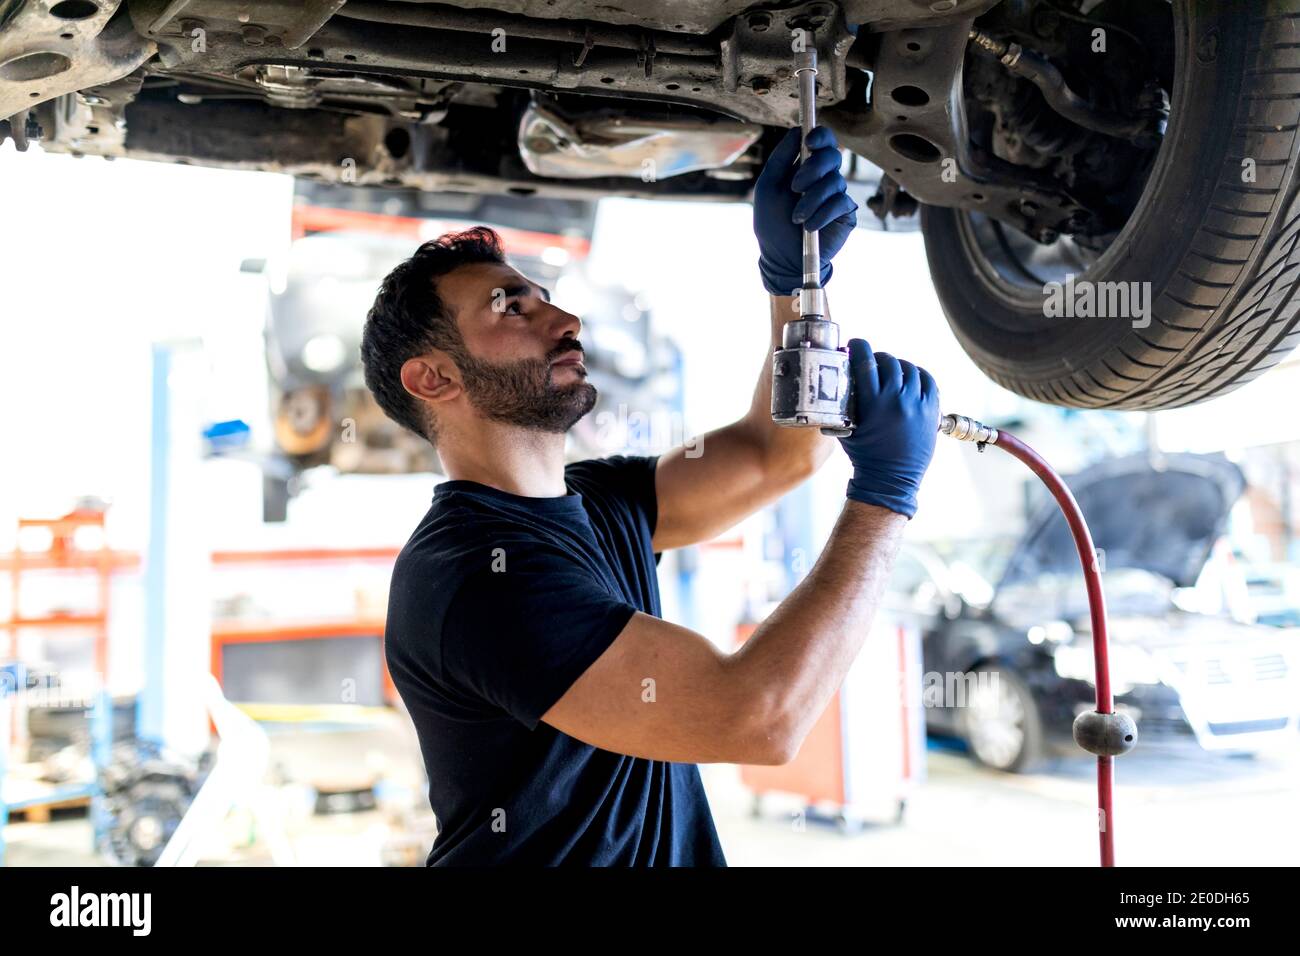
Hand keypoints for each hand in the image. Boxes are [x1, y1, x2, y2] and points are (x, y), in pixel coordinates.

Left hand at [753, 125, 858, 296]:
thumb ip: (780, 159)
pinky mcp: (846, 213)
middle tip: (795, 187)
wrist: (782, 258)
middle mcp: (824, 177)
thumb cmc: (772, 223)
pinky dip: (822, 214)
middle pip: (832, 156)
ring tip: (797, 218)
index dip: (820, 136)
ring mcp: (836, 194)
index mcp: (806, 166)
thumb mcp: (768, 188)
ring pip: (834, 182)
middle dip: (813, 169)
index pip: (821, 141)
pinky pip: (840, 203)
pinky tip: (809, 227)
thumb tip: (797, 131)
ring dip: (812, 199)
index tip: (809, 142)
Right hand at [839, 338, 938, 518]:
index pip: (866, 362)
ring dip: (898, 365)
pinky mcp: (931, 411)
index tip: (855, 344)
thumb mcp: (848, 426)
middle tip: (872, 360)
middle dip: (878, 357)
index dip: (859, 347)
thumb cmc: (865, 455)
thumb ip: (847, 402)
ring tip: (892, 370)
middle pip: (889, 362)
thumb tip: (843, 378)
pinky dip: (919, 375)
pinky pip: (929, 381)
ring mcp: (917, 405)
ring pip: (910, 369)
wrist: (891, 480)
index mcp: (873, 404)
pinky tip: (912, 377)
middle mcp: (897, 400)